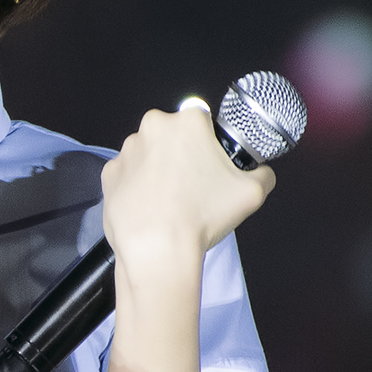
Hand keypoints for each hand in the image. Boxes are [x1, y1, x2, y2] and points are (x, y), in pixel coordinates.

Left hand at [100, 99, 275, 260]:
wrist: (158, 250)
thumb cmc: (202, 217)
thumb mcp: (253, 192)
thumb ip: (263, 173)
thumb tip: (262, 172)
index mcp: (188, 121)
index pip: (202, 120)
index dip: (208, 142)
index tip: (210, 164)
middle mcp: (153, 126)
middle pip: (173, 135)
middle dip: (182, 155)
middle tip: (193, 187)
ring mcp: (126, 150)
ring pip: (149, 154)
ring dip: (158, 170)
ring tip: (170, 202)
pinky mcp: (108, 174)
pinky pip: (128, 175)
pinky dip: (138, 187)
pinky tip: (150, 208)